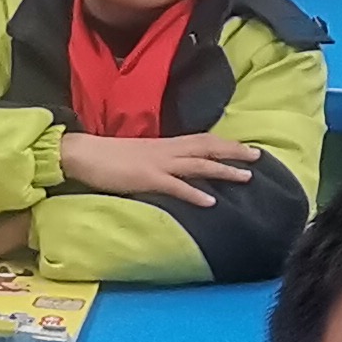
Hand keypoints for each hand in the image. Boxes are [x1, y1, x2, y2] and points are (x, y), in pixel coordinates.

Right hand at [58, 131, 260, 205]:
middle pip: (207, 147)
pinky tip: (211, 201)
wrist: (84, 154)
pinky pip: (175, 186)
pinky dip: (195, 193)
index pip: (201, 140)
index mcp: (165, 144)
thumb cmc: (108, 158)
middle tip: (258, 155)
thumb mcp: (141, 156)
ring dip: (224, 170)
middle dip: (234, 151)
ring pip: (199, 164)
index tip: (245, 146)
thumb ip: (160, 162)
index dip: (224, 143)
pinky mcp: (147, 178)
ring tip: (246, 177)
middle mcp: (167, 150)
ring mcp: (158, 163)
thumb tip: (176, 171)